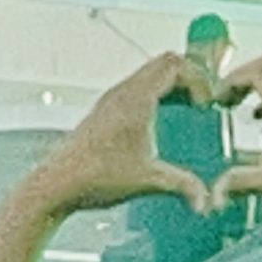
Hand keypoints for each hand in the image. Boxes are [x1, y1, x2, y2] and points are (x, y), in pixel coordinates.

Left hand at [31, 52, 218, 216]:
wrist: (54, 185)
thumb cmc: (94, 178)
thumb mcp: (147, 180)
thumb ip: (182, 185)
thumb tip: (206, 199)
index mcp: (136, 99)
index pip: (176, 65)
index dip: (199, 81)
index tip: (206, 106)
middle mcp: (123, 91)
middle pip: (165, 62)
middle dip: (190, 78)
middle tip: (202, 102)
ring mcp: (112, 98)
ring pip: (151, 72)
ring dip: (173, 84)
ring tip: (187, 109)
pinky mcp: (105, 109)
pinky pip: (138, 85)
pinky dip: (157, 93)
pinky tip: (161, 121)